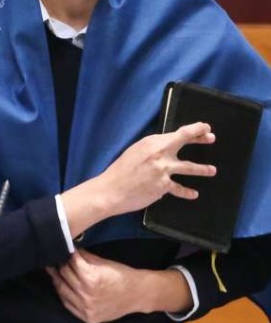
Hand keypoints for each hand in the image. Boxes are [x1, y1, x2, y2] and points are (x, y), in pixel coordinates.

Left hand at [46, 249, 142, 322]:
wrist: (138, 295)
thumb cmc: (121, 275)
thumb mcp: (103, 262)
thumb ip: (84, 256)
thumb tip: (68, 249)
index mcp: (91, 278)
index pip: (70, 262)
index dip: (67, 254)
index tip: (63, 249)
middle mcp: (86, 294)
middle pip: (64, 275)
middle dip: (60, 264)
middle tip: (57, 259)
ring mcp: (86, 308)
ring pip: (61, 289)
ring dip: (57, 278)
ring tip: (54, 271)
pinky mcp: (87, 318)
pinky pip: (67, 304)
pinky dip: (63, 293)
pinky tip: (62, 285)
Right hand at [62, 121, 215, 235]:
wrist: (110, 190)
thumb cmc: (119, 170)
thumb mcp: (135, 152)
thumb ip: (152, 149)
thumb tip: (167, 148)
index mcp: (152, 143)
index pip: (179, 133)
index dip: (195, 129)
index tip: (204, 128)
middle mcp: (160, 154)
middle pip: (185, 142)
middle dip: (200, 139)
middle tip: (211, 138)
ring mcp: (163, 171)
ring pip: (189, 168)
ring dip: (203, 169)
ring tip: (212, 170)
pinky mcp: (164, 186)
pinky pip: (179, 188)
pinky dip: (187, 192)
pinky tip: (193, 194)